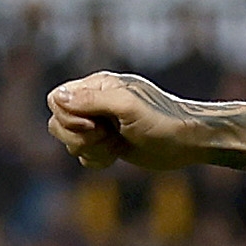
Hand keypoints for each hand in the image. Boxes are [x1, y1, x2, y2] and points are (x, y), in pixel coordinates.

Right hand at [47, 72, 209, 170]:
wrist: (188, 142)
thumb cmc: (162, 120)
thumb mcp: (127, 108)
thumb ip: (92, 101)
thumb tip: (58, 98)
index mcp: (97, 86)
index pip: (57, 99)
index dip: (68, 116)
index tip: (93, 125)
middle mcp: (95, 103)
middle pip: (58, 122)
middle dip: (79, 137)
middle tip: (108, 136)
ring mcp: (99, 125)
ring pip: (69, 141)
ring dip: (90, 149)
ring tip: (115, 146)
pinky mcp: (106, 144)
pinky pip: (83, 155)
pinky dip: (96, 160)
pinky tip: (116, 156)